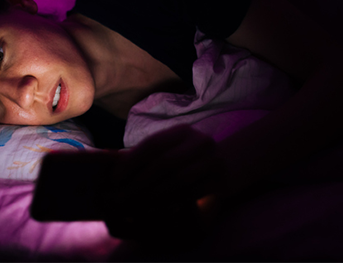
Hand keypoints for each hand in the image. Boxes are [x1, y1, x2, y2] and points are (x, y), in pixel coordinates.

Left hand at [105, 125, 224, 240]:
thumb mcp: (171, 151)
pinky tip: (154, 212)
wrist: (228, 167)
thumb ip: (147, 157)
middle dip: (138, 183)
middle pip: (164, 163)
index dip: (131, 163)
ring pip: (177, 180)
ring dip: (152, 197)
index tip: (115, 180)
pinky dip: (170, 204)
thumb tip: (113, 172)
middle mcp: (200, 142)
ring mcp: (213, 161)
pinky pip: (191, 195)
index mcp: (183, 131)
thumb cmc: (187, 160)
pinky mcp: (220, 181)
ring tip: (134, 207)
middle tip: (120, 200)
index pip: (152, 144)